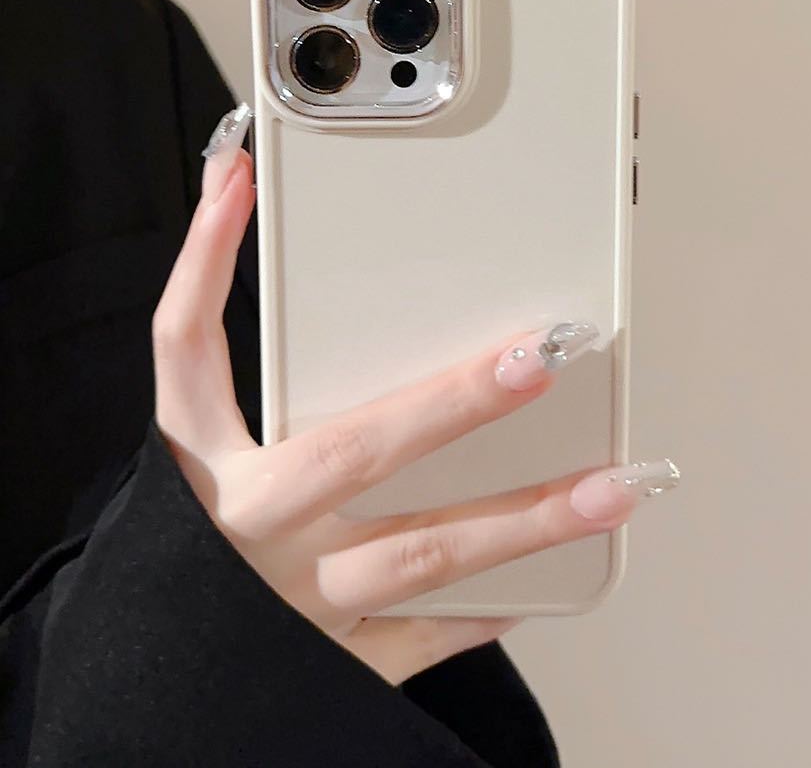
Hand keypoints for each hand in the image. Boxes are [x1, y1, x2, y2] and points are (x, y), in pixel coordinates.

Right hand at [151, 111, 678, 684]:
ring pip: (420, 556)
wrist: (151, 678)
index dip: (210, 258)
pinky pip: (425, 634)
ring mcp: (298, 601)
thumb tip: (244, 211)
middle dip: (450, 402)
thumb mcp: (188, 447)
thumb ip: (218, 349)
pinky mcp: (338, 661)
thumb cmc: (184, 547)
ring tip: (612, 487)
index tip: (248, 179)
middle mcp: (248, 528)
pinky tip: (552, 575)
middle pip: (350, 451)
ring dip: (522, 519)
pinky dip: (490, 605)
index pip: (191, 344)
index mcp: (197, 465)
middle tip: (540, 355)